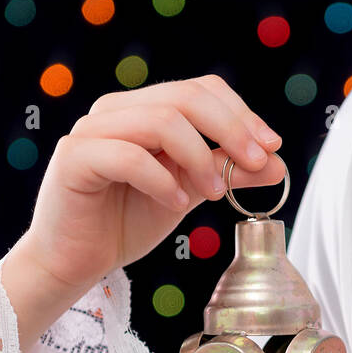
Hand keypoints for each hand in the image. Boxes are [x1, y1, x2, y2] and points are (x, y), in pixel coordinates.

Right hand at [1, 75, 284, 343]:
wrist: (75, 261)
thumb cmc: (125, 223)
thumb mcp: (189, 194)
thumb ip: (226, 173)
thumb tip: (277, 163)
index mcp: (143, 110)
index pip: (200, 90)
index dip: (241, 114)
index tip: (271, 147)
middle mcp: (116, 111)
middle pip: (185, 97)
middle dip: (231, 129)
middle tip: (256, 163)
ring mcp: (92, 131)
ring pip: (160, 120)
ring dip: (199, 157)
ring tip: (214, 194)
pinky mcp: (74, 159)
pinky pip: (128, 156)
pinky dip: (162, 180)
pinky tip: (177, 204)